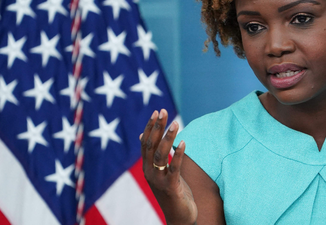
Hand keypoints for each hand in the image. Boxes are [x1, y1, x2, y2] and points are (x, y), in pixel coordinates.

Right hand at [141, 109, 197, 224]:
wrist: (179, 218)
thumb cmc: (172, 192)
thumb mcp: (160, 172)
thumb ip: (153, 155)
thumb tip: (141, 135)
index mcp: (146, 167)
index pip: (145, 142)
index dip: (151, 127)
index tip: (157, 112)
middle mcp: (149, 172)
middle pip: (151, 145)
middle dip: (157, 127)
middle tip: (163, 111)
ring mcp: (158, 180)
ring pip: (160, 154)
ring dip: (168, 137)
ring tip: (175, 123)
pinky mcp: (170, 187)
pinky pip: (173, 168)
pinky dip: (177, 154)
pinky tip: (183, 143)